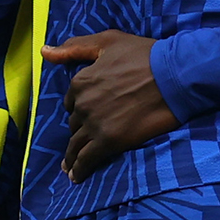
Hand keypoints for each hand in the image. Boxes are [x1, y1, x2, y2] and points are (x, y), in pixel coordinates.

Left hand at [41, 30, 177, 180]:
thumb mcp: (108, 42)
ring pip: (76, 144)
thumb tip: (45, 52)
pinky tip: (77, 177)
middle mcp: (83, 104)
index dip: (78, 109)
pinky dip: (80, 170)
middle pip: (74, 124)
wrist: (174, 74)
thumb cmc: (145, 55)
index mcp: (80, 81)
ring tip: (70, 167)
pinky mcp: (110, 141)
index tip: (85, 117)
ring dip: (71, 157)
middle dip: (77, 132)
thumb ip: (75, 48)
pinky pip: (87, 159)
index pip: (71, 102)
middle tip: (80, 144)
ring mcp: (95, 124)